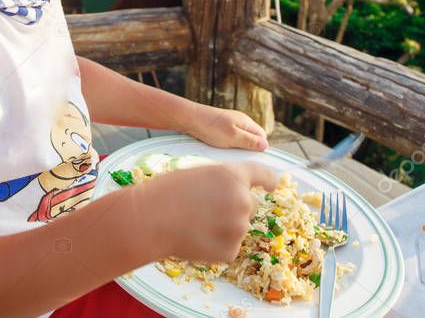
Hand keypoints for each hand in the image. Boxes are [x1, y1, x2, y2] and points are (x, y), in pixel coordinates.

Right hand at [141, 161, 278, 262]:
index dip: (270, 179)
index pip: (263, 174)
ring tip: (195, 225)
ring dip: (224, 228)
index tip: (274, 184)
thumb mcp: (199, 174)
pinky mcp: (230, 251)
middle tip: (209, 211)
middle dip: (236, 208)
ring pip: (238, 228)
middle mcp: (243, 200)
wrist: (150, 219)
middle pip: (250, 205)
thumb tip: (233, 194)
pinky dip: (216, 246)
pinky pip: (229, 248)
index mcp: (234, 176)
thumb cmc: (167, 192)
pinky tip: (196, 239)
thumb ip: (223, 182)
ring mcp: (238, 228)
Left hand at [184, 105, 269, 151]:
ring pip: (240, 139)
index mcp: (246, 122)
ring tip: (228, 153)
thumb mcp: (232, 137)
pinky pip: (230, 139)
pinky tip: (220, 149)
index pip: (262, 136)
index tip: (252, 158)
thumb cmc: (210, 127)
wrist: (189, 119)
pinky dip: (227, 145)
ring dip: (237, 148)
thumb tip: (265, 146)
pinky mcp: (221, 128)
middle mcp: (240, 121)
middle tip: (239, 157)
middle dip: (248, 149)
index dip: (260, 148)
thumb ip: (249, 142)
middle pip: (252, 138)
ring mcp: (230, 124)